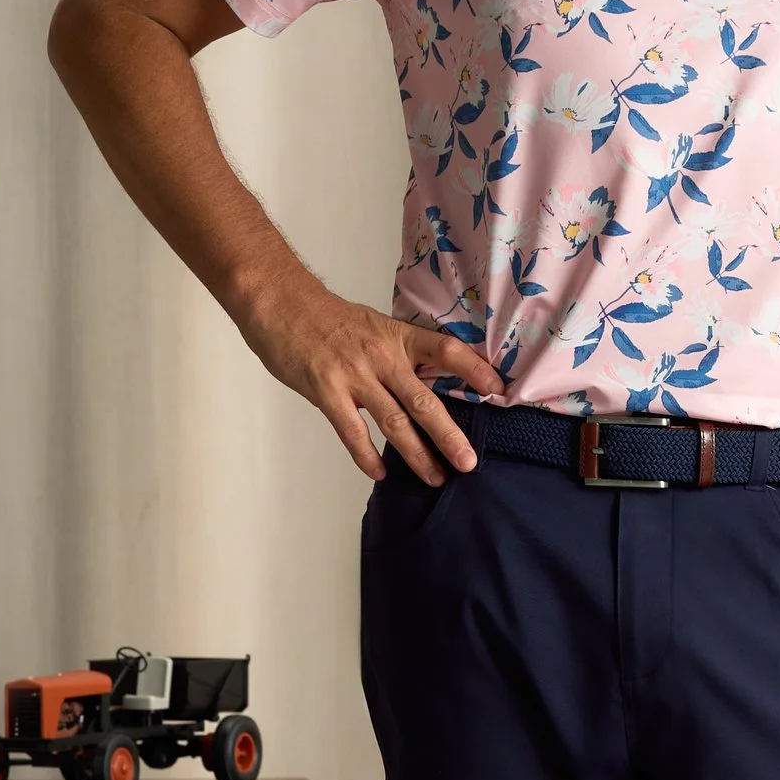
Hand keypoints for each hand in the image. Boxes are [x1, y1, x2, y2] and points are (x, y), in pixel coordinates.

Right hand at [241, 274, 505, 483]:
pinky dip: (366, 455)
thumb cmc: (325, 316)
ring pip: (394, 422)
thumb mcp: (372, 325)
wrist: (281, 302)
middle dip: (449, 435)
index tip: (499, 390)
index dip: (474, 370)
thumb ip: (397, 352)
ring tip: (435, 477)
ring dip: (417, 454)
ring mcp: (354, 375)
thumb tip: (424, 379)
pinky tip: (381, 473)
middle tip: (469, 463)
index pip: (445, 351)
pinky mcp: (326, 391)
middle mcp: (382, 356)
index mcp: (397, 336)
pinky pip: (352, 431)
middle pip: (424, 400)